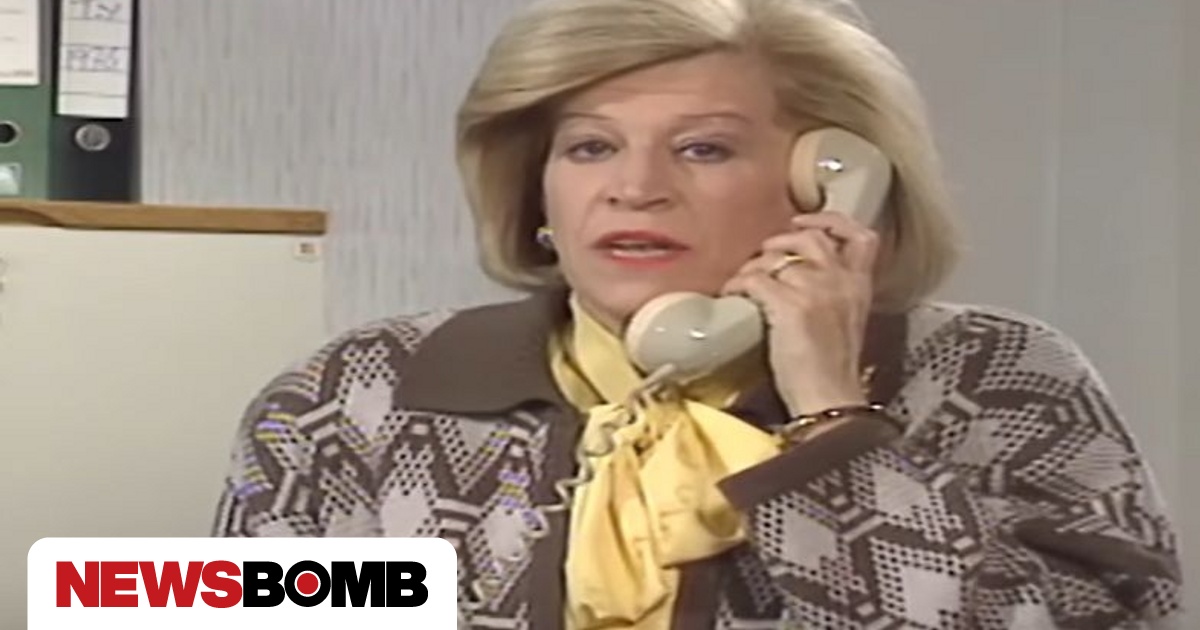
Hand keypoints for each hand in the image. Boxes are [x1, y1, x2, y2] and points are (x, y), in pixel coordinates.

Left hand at [722, 212, 878, 417]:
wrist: (830, 400)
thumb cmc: (831, 370)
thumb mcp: (846, 321)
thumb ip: (833, 292)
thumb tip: (796, 273)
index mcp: (860, 286)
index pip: (861, 236)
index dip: (832, 221)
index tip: (807, 221)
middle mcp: (842, 281)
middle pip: (811, 237)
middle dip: (782, 238)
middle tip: (764, 254)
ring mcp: (816, 291)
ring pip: (777, 257)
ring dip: (754, 265)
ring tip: (744, 280)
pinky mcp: (790, 306)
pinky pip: (755, 279)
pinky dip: (738, 283)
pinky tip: (732, 294)